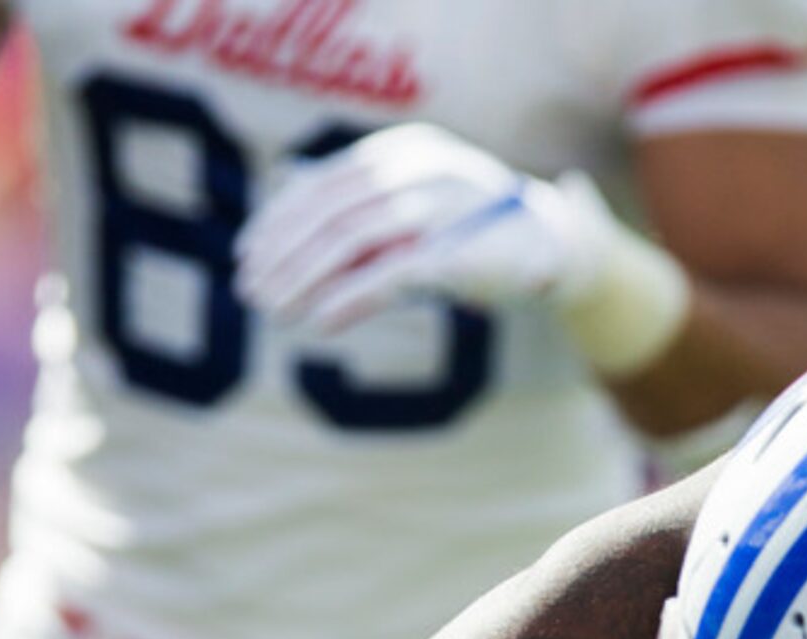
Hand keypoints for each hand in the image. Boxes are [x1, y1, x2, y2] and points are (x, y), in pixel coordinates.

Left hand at [238, 123, 627, 334]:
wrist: (558, 248)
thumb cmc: (481, 228)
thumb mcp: (422, 202)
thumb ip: (369, 201)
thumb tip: (291, 206)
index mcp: (403, 151)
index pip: (322, 181)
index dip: (278, 218)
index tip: (248, 254)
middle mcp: (417, 170)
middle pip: (329, 210)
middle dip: (282, 253)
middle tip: (251, 290)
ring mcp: (439, 210)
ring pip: (349, 240)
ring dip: (304, 277)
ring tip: (276, 309)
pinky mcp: (457, 257)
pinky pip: (389, 274)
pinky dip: (349, 297)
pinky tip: (320, 319)